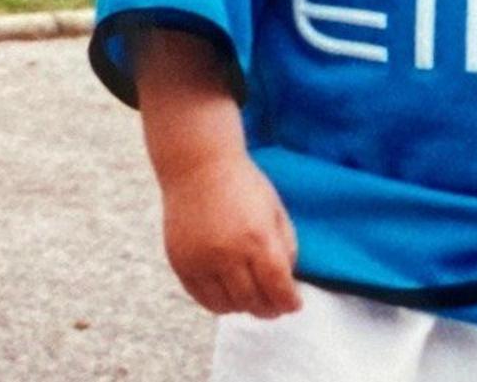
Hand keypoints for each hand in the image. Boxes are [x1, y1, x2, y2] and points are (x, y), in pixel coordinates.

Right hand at [132, 27, 301, 319]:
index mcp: (258, 238)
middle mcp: (228, 253)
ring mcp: (201, 261)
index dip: (289, 302)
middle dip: (268, 309)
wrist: (199, 166)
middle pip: (252, 301)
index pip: (278, 287)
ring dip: (243, 308)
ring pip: (227, 306)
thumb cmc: (244, 185)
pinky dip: (218, 303)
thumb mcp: (275, 210)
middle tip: (275, 308)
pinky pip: (201, 298)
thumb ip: (286, 246)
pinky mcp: (181, 264)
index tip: (295, 305)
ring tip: (252, 301)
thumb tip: (287, 282)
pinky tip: (229, 296)